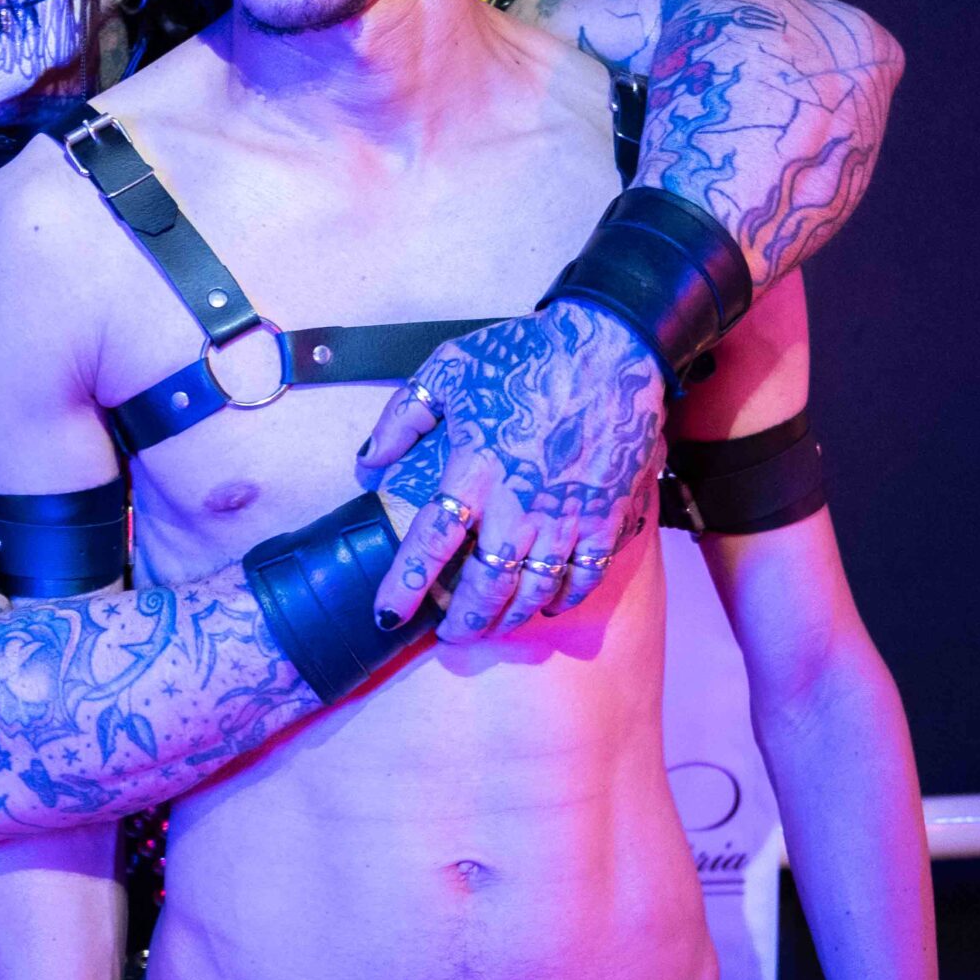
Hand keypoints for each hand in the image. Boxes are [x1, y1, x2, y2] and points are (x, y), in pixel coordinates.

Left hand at [358, 303, 664, 639]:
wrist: (610, 344)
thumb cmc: (525, 353)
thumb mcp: (447, 369)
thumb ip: (402, 418)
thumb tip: (368, 462)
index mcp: (474, 472)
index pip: (428, 546)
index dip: (403, 588)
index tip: (386, 614)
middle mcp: (519, 506)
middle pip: (485, 588)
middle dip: (463, 623)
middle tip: (449, 635)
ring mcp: (567, 517)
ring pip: (534, 592)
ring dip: (509, 618)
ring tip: (491, 626)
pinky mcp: (608, 517)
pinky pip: (585, 577)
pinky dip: (564, 598)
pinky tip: (548, 602)